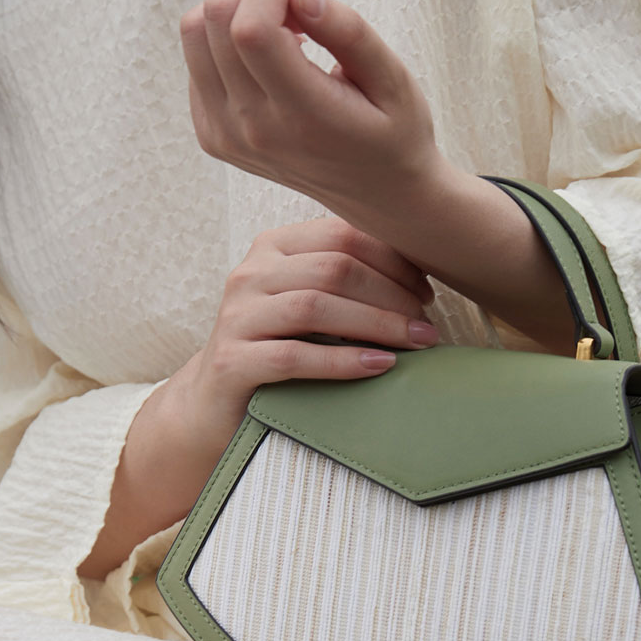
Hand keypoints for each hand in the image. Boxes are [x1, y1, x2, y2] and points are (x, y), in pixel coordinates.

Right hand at [170, 216, 436, 464]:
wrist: (213, 404)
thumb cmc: (277, 351)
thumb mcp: (308, 304)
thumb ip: (345, 283)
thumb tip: (423, 279)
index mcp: (274, 248)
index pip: (343, 235)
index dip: (394, 260)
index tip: (427, 292)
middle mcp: (251, 274)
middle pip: (334, 268)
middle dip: (392, 295)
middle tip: (426, 325)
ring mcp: (237, 317)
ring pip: (315, 307)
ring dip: (376, 324)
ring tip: (414, 343)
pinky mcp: (232, 362)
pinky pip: (294, 356)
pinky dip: (342, 361)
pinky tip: (379, 366)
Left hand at [180, 0, 440, 219]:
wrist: (379, 196)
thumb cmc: (394, 136)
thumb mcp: (393, 81)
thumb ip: (349, 32)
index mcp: (301, 120)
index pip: (252, 28)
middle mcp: (253, 131)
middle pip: (216, 20)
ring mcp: (226, 137)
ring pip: (195, 33)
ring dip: (241, 3)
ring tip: (293, 17)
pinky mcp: (214, 135)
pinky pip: (198, 60)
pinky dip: (229, 35)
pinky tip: (276, 48)